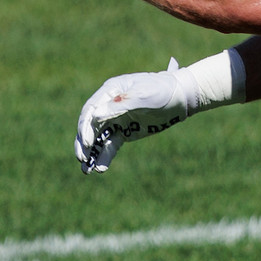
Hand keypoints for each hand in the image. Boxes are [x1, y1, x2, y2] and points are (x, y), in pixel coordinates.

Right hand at [75, 61, 197, 174]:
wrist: (179, 97)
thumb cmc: (161, 90)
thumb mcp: (143, 95)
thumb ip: (120, 105)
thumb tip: (95, 116)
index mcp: (110, 91)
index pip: (91, 109)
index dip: (86, 126)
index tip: (87, 142)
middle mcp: (108, 105)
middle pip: (90, 125)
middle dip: (84, 143)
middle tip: (82, 159)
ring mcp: (115, 119)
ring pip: (97, 137)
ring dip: (91, 153)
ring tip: (86, 170)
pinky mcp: (123, 132)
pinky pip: (110, 145)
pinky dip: (104, 156)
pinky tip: (100, 168)